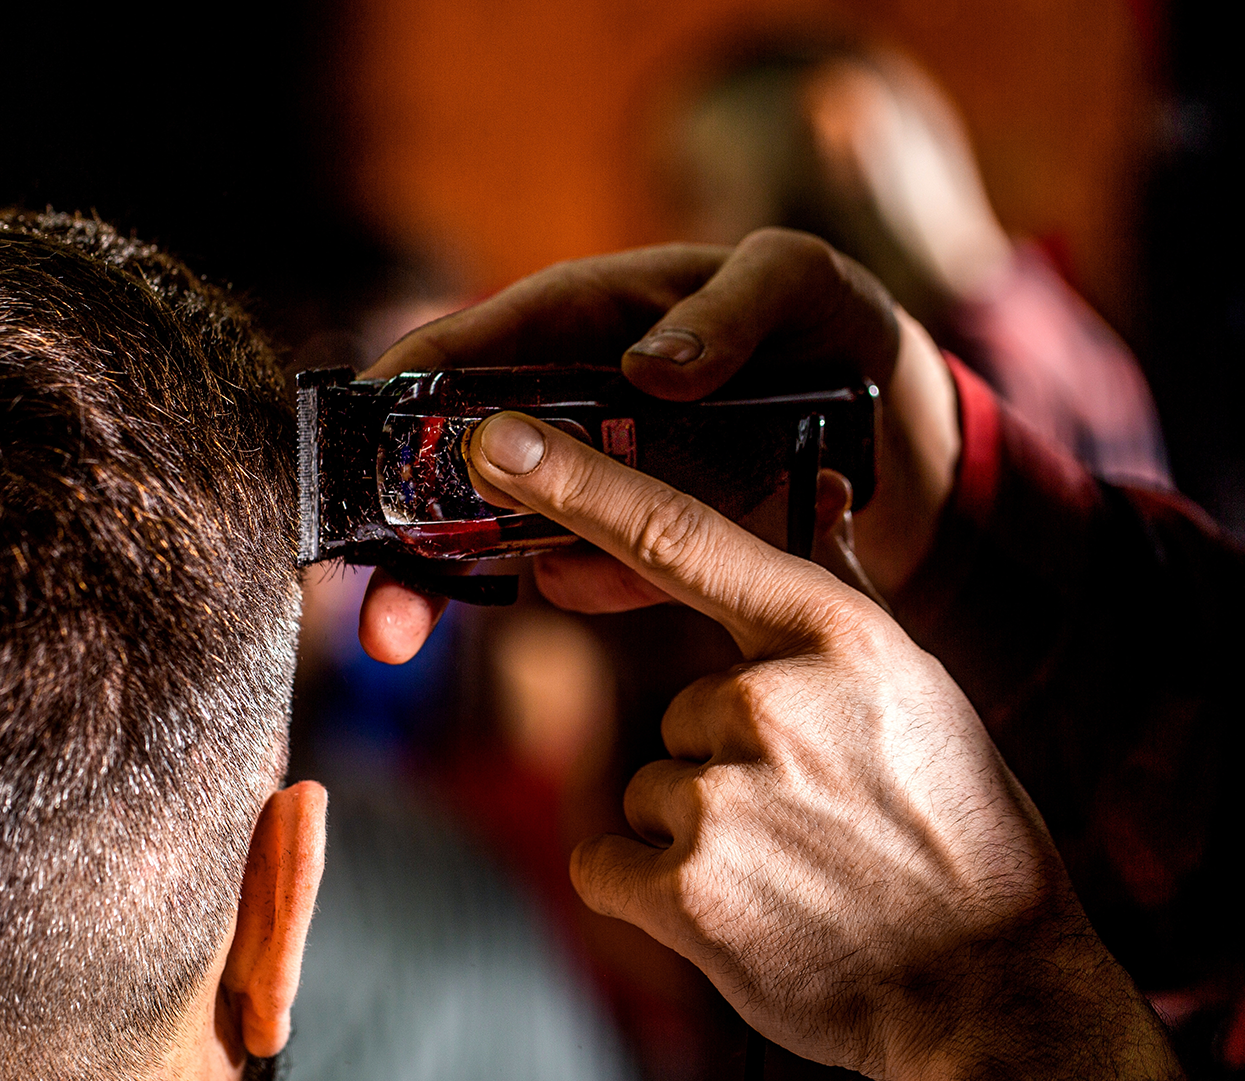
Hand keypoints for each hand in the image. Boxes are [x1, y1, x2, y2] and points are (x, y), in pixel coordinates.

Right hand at [356, 228, 959, 662]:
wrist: (899, 429)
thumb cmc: (836, 323)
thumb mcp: (802, 281)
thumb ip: (735, 307)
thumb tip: (646, 373)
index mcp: (588, 316)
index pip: (470, 340)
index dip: (400, 384)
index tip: (345, 433)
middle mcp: (572, 396)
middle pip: (457, 457)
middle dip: (396, 527)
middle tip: (361, 595)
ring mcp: (600, 472)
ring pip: (502, 529)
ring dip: (448, 582)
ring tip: (403, 634)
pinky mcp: (639, 534)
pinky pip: (588, 570)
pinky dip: (585, 585)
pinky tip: (600, 585)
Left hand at [461, 407, 1180, 1080]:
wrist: (992, 994)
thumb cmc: (957, 838)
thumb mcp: (920, 695)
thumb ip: (840, 599)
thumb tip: (826, 494)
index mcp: (837, 638)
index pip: (682, 536)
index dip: (574, 483)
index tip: (493, 443)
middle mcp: (775, 701)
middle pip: (677, 710)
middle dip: (724, 766)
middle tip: (818, 823)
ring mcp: (726, 794)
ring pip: (653, 789)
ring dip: (700, 835)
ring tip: (797, 874)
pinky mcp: (686, 887)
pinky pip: (609, 863)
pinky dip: (653, 895)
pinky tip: (741, 915)